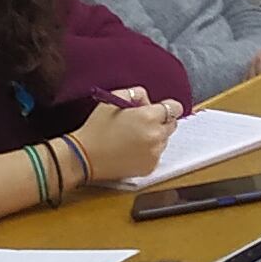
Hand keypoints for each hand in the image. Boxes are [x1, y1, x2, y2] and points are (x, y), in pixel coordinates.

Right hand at [66, 95, 181, 184]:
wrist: (85, 156)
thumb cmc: (97, 128)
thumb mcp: (113, 100)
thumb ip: (136, 93)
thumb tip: (147, 99)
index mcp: (149, 117)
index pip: (175, 108)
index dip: (167, 107)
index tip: (160, 109)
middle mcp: (156, 136)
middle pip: (171, 125)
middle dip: (160, 122)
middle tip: (141, 123)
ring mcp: (154, 153)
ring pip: (164, 140)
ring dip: (154, 137)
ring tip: (132, 138)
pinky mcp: (150, 167)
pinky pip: (156, 155)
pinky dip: (148, 152)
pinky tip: (130, 150)